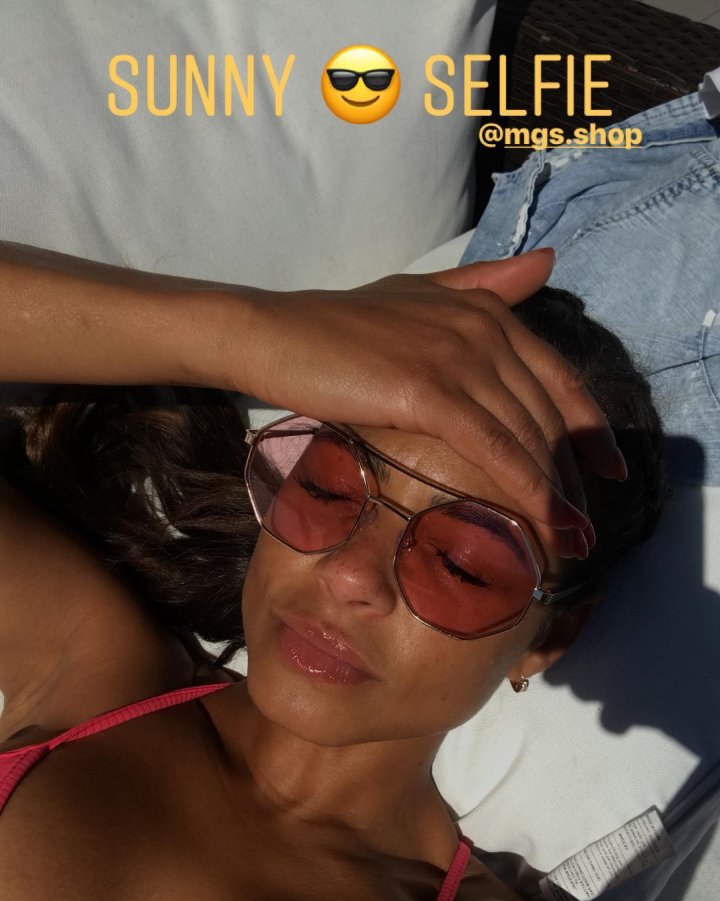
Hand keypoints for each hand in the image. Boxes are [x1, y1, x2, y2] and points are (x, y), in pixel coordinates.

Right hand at [220, 250, 622, 553]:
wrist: (272, 334)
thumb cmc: (335, 326)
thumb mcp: (419, 295)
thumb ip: (484, 285)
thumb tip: (548, 262)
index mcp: (485, 312)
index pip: (557, 377)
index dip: (589, 428)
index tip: (608, 471)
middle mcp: (483, 329)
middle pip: (549, 414)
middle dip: (575, 477)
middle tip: (587, 529)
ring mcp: (458, 358)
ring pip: (528, 436)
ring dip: (558, 495)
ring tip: (574, 543)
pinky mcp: (429, 391)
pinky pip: (494, 448)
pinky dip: (527, 490)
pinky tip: (543, 524)